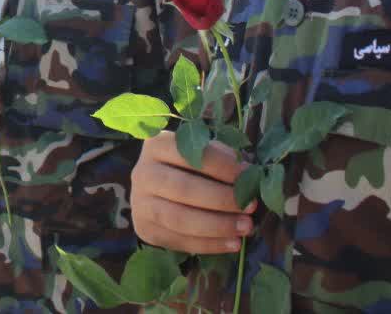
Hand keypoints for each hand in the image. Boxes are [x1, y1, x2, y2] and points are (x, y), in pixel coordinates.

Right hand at [130, 131, 254, 253]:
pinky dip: (209, 245)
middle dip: (221, 199)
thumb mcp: (199, 151)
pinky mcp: (144, 229)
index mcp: (156, 146)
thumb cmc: (186, 166)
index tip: (248, 174)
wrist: (154, 189)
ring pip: (179, 218)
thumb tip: (245, 172)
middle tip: (251, 206)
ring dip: (217, 225)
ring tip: (245, 227)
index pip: (189, 154)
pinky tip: (232, 243)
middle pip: (183, 188)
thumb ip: (219, 156)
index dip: (221, 165)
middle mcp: (143, 173)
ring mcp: (140, 203)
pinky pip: (178, 241)